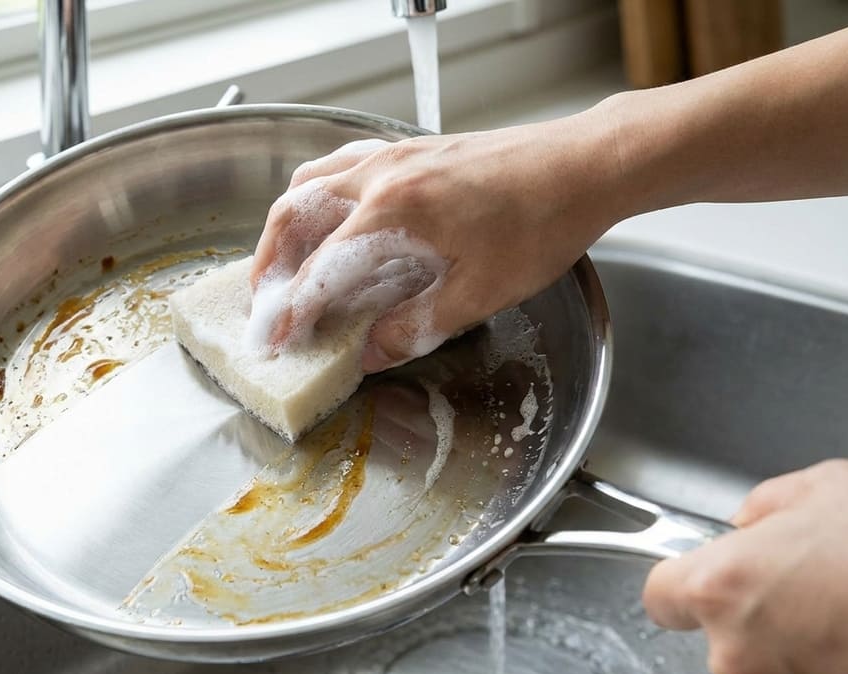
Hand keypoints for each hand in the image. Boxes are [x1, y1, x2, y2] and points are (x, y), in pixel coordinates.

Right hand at [248, 112, 624, 371]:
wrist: (582, 165)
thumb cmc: (541, 223)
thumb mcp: (479, 293)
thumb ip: (416, 325)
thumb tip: (371, 353)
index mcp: (392, 212)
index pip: (321, 268)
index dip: (293, 309)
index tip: (276, 338)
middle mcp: (381, 175)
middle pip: (294, 213)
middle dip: (270, 262)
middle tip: (264, 302)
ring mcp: (394, 154)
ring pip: (312, 181)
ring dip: (287, 223)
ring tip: (285, 261)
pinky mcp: (411, 147)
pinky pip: (342, 163)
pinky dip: (320, 191)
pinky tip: (331, 214)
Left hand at [643, 459, 847, 673]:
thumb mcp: (823, 487)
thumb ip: (764, 506)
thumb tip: (749, 524)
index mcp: (720, 586)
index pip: (660, 596)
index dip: (683, 582)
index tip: (705, 574)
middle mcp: (738, 651)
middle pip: (717, 635)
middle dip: (752, 611)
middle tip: (806, 584)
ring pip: (765, 668)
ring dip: (791, 647)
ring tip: (844, 612)